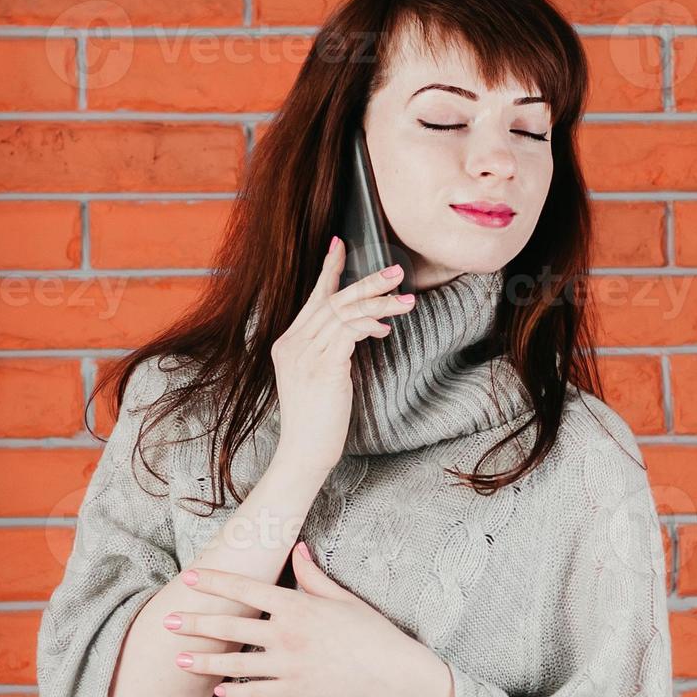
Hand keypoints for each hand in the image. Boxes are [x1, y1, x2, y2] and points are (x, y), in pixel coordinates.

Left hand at [164, 542, 415, 696]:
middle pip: (230, 626)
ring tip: (179, 660)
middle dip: (195, 623)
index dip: (215, 582)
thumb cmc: (370, 631)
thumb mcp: (342, 598)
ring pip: (233, 663)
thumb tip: (298, 549)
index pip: (246, 589)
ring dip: (203, 660)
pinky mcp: (292, 691)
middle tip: (166, 621)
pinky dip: (234, 692)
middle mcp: (285, 634)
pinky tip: (218, 691)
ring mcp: (286, 665)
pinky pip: (254, 692)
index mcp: (296, 606)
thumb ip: (313, 576)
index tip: (190, 577)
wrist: (389, 670)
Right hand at [270, 235, 415, 471]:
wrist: (305, 451)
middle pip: (333, 299)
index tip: (340, 244)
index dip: (328, 269)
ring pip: (345, 313)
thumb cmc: (318, 418)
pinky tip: (387, 329)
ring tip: (407, 299)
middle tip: (396, 271)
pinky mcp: (323, 368)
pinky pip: (349, 333)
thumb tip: (363, 327)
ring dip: (380, 303)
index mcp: (289, 342)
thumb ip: (333, 348)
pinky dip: (370, 325)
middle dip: (367, 281)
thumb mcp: (322, 375)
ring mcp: (305, 355)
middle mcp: (293, 343)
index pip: (313, 297)